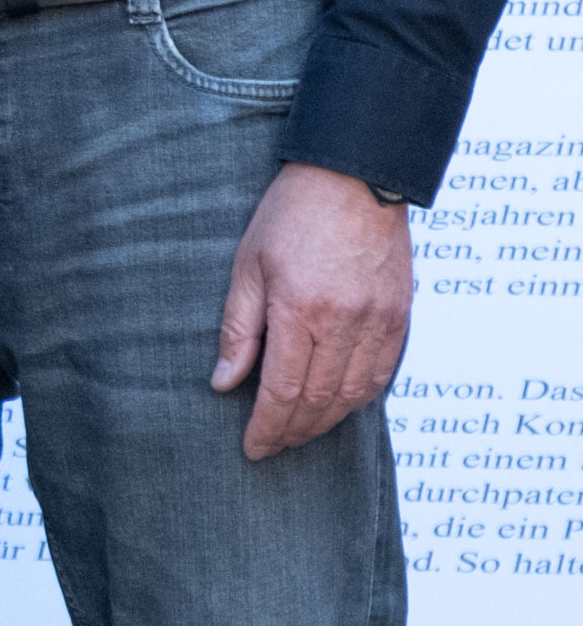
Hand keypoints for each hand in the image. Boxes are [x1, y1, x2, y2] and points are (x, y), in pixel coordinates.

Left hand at [213, 161, 413, 460]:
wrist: (354, 177)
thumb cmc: (291, 215)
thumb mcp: (248, 265)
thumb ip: (239, 328)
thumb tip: (224, 382)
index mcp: (302, 311)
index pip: (284, 390)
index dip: (267, 427)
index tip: (252, 448)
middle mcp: (346, 323)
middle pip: (321, 400)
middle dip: (294, 431)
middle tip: (273, 446)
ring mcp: (380, 322)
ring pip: (355, 394)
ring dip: (327, 421)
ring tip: (300, 431)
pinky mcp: (401, 316)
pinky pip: (383, 373)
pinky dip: (359, 397)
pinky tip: (338, 404)